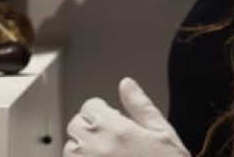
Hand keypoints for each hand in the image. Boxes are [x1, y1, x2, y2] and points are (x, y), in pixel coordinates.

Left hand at [64, 78, 188, 156]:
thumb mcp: (163, 134)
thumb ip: (141, 107)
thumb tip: (127, 84)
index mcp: (115, 130)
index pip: (90, 106)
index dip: (103, 111)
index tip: (113, 120)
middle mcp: (96, 147)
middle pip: (76, 125)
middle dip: (92, 127)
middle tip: (112, 140)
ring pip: (71, 148)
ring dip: (84, 149)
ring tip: (109, 156)